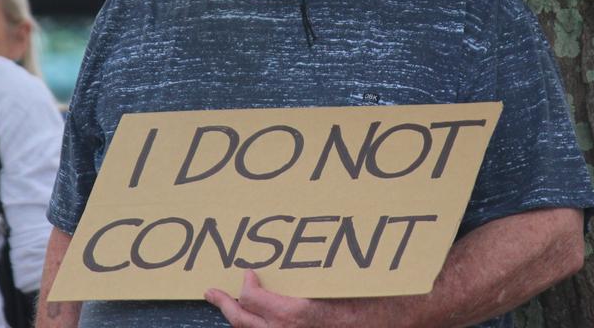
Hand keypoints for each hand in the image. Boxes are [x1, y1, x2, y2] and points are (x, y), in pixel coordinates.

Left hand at [205, 270, 347, 327]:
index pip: (250, 298)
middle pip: (242, 321)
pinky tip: (254, 321)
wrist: (381, 322)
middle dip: (225, 305)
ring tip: (228, 307)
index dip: (245, 285)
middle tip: (212, 293)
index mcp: (293, 313)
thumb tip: (273, 270)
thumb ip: (297, 280)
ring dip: (238, 319)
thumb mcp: (328, 283)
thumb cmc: (361, 303)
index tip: (248, 274)